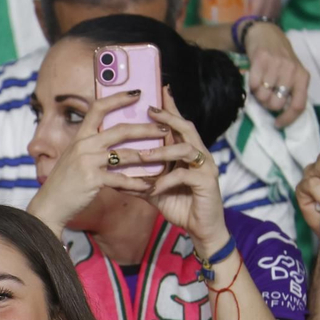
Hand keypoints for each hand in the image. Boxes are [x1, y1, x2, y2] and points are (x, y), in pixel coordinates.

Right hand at [26, 92, 160, 232]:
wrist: (49, 205)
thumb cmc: (65, 182)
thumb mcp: (74, 157)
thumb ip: (91, 146)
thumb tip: (115, 138)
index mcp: (80, 137)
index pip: (98, 108)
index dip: (118, 98)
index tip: (137, 93)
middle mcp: (84, 145)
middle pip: (121, 130)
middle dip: (146, 129)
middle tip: (165, 129)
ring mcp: (88, 161)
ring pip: (125, 154)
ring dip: (147, 156)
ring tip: (164, 157)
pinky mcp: (93, 179)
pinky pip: (121, 179)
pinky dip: (137, 183)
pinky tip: (150, 185)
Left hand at [136, 90, 228, 254]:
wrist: (200, 228)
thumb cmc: (178, 204)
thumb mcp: (154, 189)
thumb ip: (137, 179)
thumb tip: (111, 172)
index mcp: (186, 152)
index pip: (176, 125)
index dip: (168, 108)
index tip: (156, 91)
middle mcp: (198, 154)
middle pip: (185, 128)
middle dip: (168, 117)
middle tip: (150, 110)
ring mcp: (205, 166)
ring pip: (185, 149)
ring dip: (163, 151)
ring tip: (143, 155)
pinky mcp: (207, 182)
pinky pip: (185, 175)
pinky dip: (167, 180)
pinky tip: (154, 187)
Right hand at [241, 21, 307, 128]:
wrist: (266, 34)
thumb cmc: (280, 59)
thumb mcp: (292, 74)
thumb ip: (292, 91)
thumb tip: (283, 114)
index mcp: (303, 76)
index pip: (298, 105)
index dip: (288, 119)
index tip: (278, 124)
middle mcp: (292, 70)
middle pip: (277, 104)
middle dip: (269, 104)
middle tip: (266, 95)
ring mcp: (276, 64)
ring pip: (263, 96)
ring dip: (258, 95)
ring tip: (260, 86)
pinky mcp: (261, 59)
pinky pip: (253, 85)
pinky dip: (251, 86)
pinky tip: (254, 79)